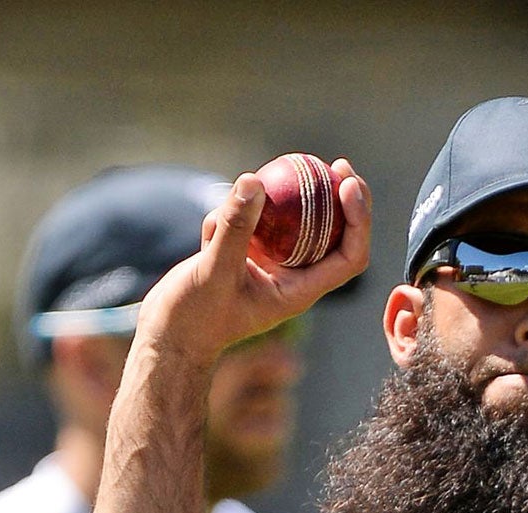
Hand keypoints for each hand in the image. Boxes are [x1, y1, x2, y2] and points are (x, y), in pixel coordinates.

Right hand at [135, 163, 371, 369]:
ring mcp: (270, 264)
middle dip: (342, 199)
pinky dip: (229, 217)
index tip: (348, 186)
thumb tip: (254, 180)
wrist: (168, 334)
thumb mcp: (213, 270)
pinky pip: (251, 221)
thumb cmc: (193, 317)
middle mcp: (293, 277)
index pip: (349, 256)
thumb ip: (235, 228)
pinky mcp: (246, 254)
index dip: (360, 221)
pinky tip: (206, 232)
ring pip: (288, 222)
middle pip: (335, 235)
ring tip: (228, 216)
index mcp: (301, 291)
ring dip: (264, 206)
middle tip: (339, 164)